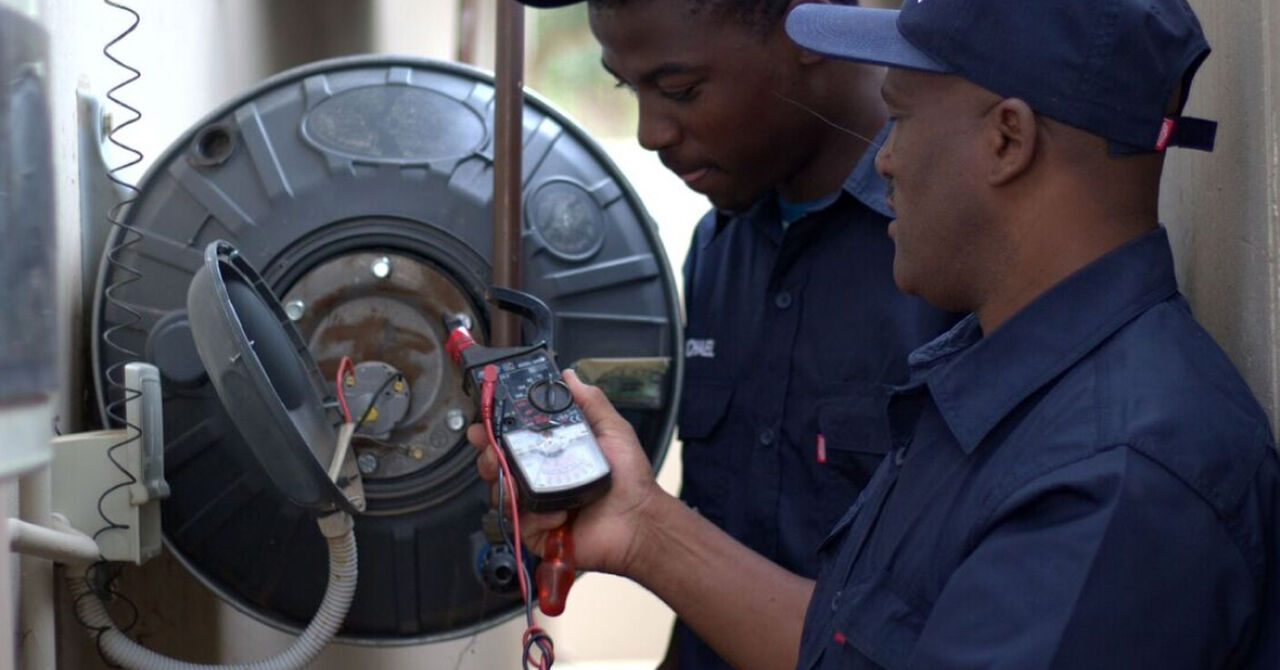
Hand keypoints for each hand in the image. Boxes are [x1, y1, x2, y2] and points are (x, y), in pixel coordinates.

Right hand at [469, 369, 668, 575]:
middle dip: (488, 458)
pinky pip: (522, 523)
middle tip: (492, 453)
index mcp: (553, 454)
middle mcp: (541, 478)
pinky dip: (536, 517)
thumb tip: (569, 376)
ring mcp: (538, 506)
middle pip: (498, 467)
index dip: (494, 432)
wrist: (639, 521)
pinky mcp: (539, 532)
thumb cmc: (630, 479)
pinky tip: (557, 514)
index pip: (513, 440)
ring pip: (502, 495)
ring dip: (503, 486)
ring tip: (513, 481)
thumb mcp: (612, 431)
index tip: (484, 425)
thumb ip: (590, 402)